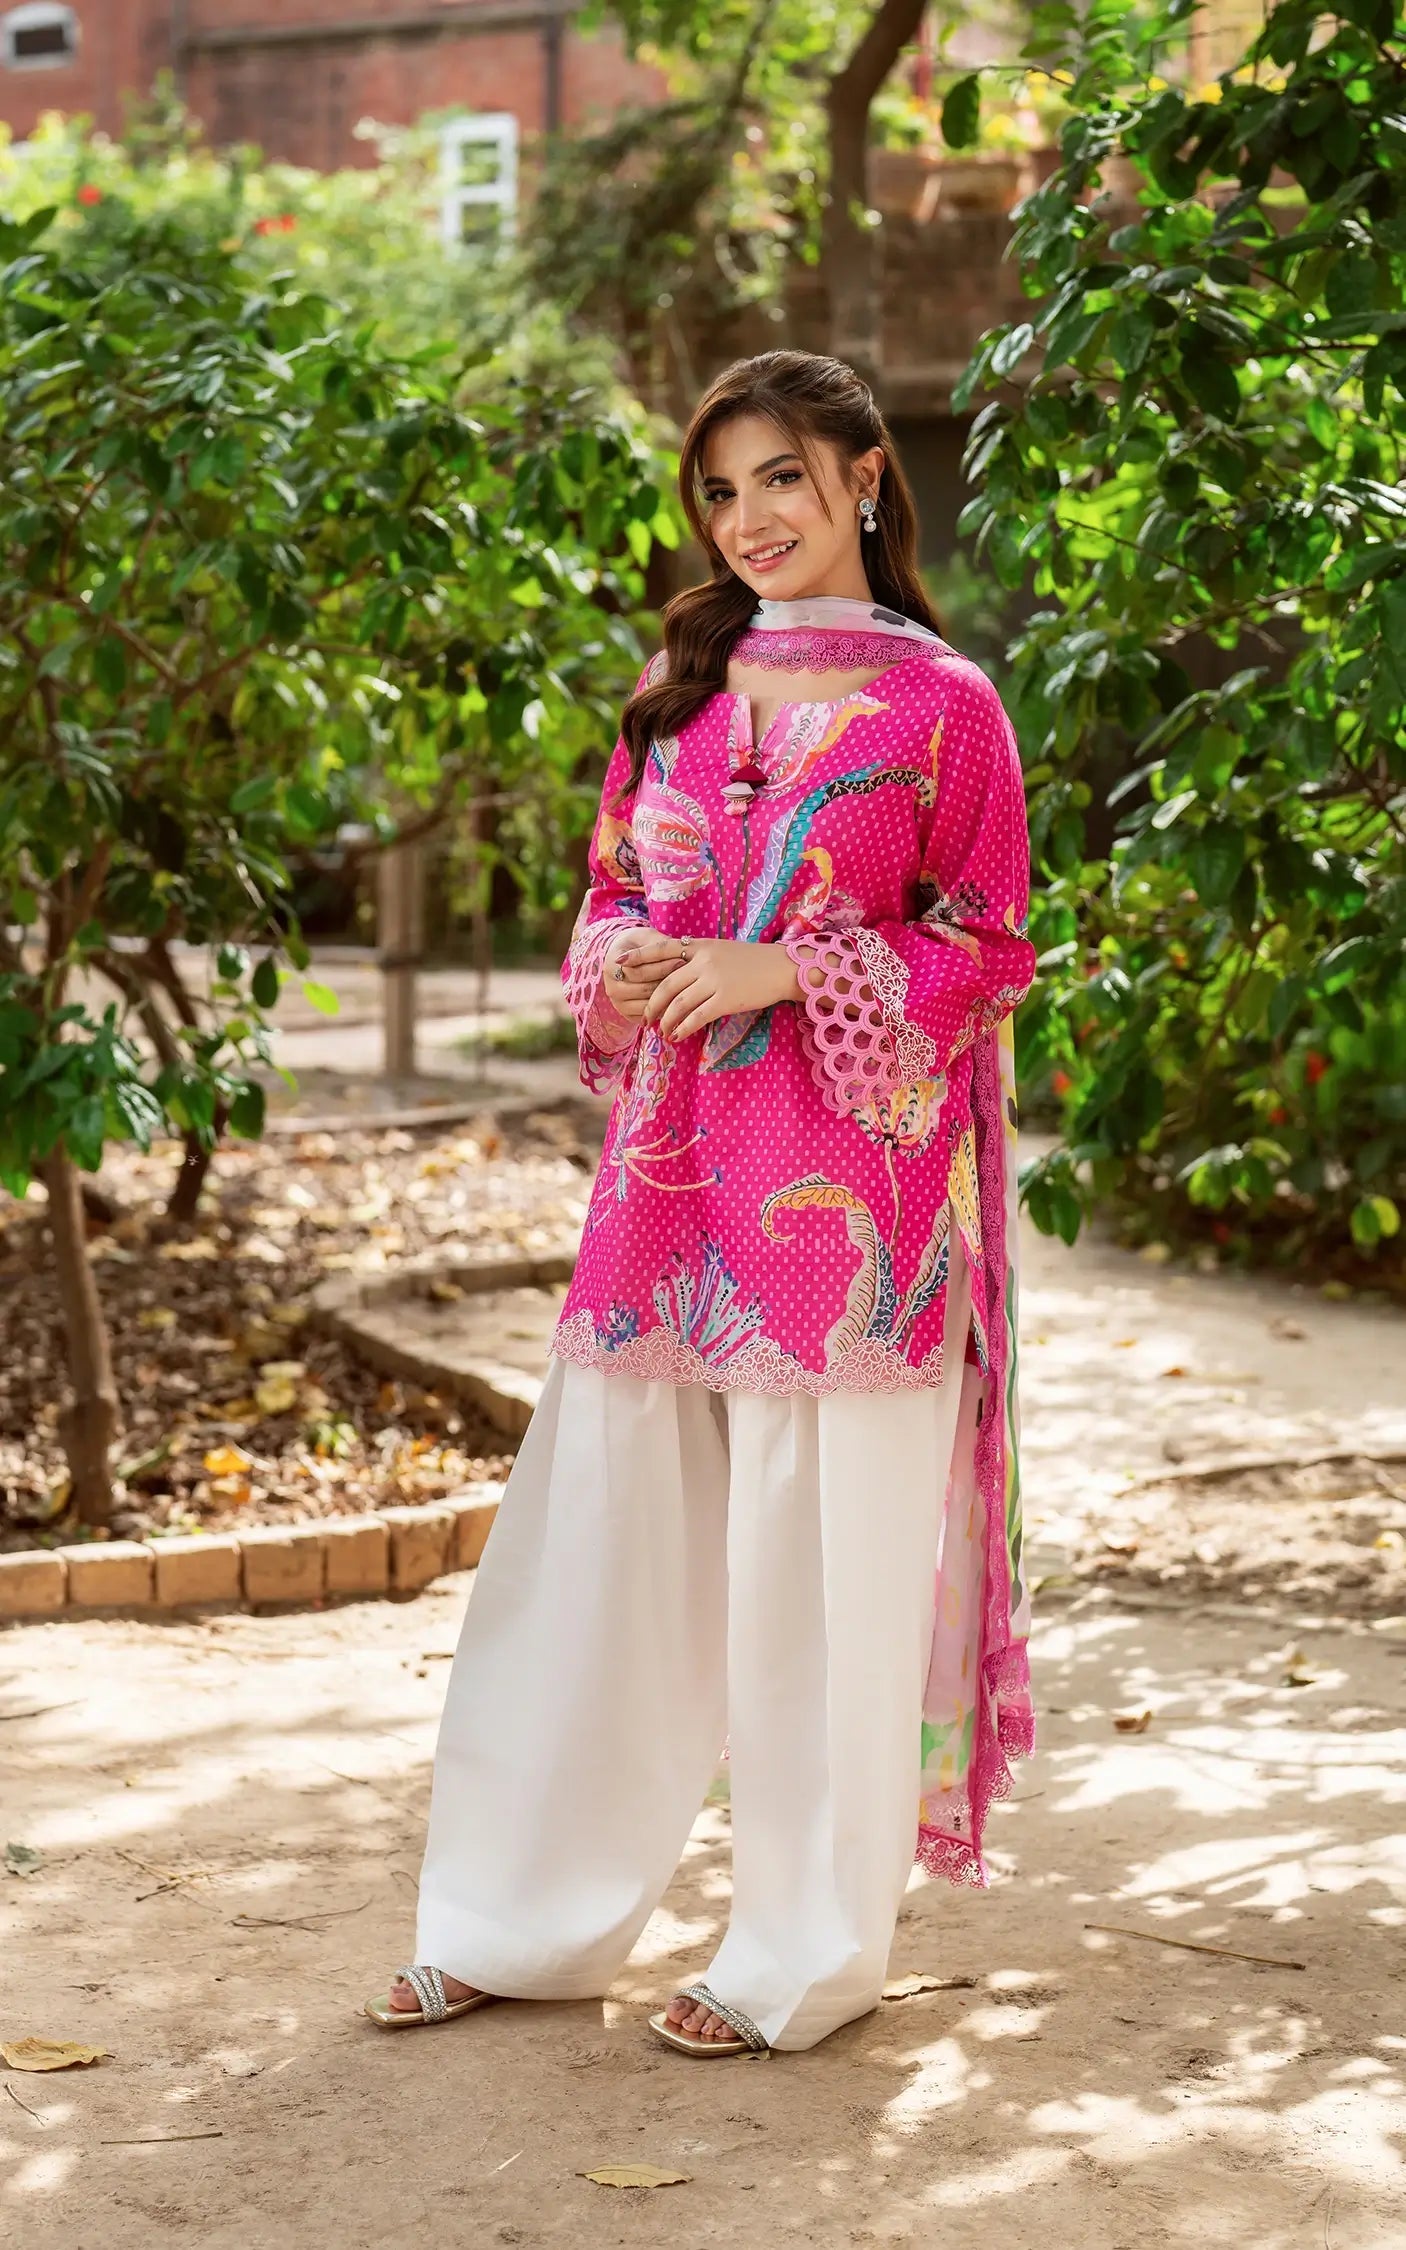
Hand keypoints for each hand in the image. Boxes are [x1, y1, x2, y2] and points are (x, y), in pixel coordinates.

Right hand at [600, 924, 678, 1022]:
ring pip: (646, 1005)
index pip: (639, 971)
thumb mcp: (647, 937)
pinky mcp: (627, 1014)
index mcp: (612, 964)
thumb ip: (659, 946)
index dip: (662, 967)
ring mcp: (618, 1003)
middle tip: (688, 976)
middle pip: (643, 989)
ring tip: (686, 989)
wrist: (625, 959)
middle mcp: (611, 987)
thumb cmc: (639, 945)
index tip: (682, 961)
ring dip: (667, 998)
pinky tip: (677, 1001)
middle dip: (667, 982)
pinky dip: (663, 1010)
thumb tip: (680, 952)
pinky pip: (648, 1016)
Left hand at [628, 933, 802, 1040]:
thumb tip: (674, 975)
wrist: (780, 968)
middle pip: (665, 985)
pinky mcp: (725, 999)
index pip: (661, 948)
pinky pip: (696, 1017)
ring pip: (677, 1004)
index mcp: (699, 946)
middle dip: (652, 1005)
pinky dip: (683, 1028)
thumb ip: (697, 959)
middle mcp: (703, 961)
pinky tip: (678, 1036)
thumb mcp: (721, 950)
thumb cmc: (751, 961)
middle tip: (646, 1019)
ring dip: (666, 1021)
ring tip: (662, 1032)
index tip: (620, 963)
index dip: (638, 956)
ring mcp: (713, 980)